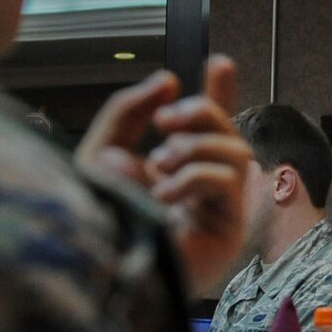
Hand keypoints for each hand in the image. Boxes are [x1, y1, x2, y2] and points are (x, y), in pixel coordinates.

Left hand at [78, 55, 249, 293]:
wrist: (100, 269)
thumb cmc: (96, 221)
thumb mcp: (100, 152)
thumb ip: (126, 111)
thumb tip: (167, 80)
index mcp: (171, 166)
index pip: (204, 124)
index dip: (217, 92)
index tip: (219, 62)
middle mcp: (199, 183)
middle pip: (225, 129)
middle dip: (201, 111)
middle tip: (164, 122)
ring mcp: (217, 205)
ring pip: (234, 151)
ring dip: (196, 147)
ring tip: (159, 164)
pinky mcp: (228, 227)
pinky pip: (227, 181)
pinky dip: (196, 176)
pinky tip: (167, 192)